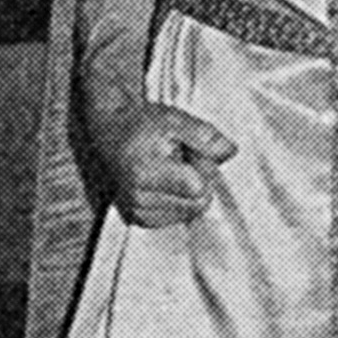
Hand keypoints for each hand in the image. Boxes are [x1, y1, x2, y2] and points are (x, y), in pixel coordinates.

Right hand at [93, 98, 236, 226]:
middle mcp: (137, 198)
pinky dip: (178, 201)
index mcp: (144, 174)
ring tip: (170, 170)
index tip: (191, 151)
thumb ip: (205, 135)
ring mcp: (136, 211)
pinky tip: (164, 182)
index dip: (203, 167)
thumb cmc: (140, 124)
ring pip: (189, 212)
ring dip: (188, 192)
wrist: (108, 131)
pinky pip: (176, 217)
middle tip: (182, 159)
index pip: (199, 187)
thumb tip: (230, 151)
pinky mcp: (136, 218)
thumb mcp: (175, 119)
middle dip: (199, 182)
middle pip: (197, 203)